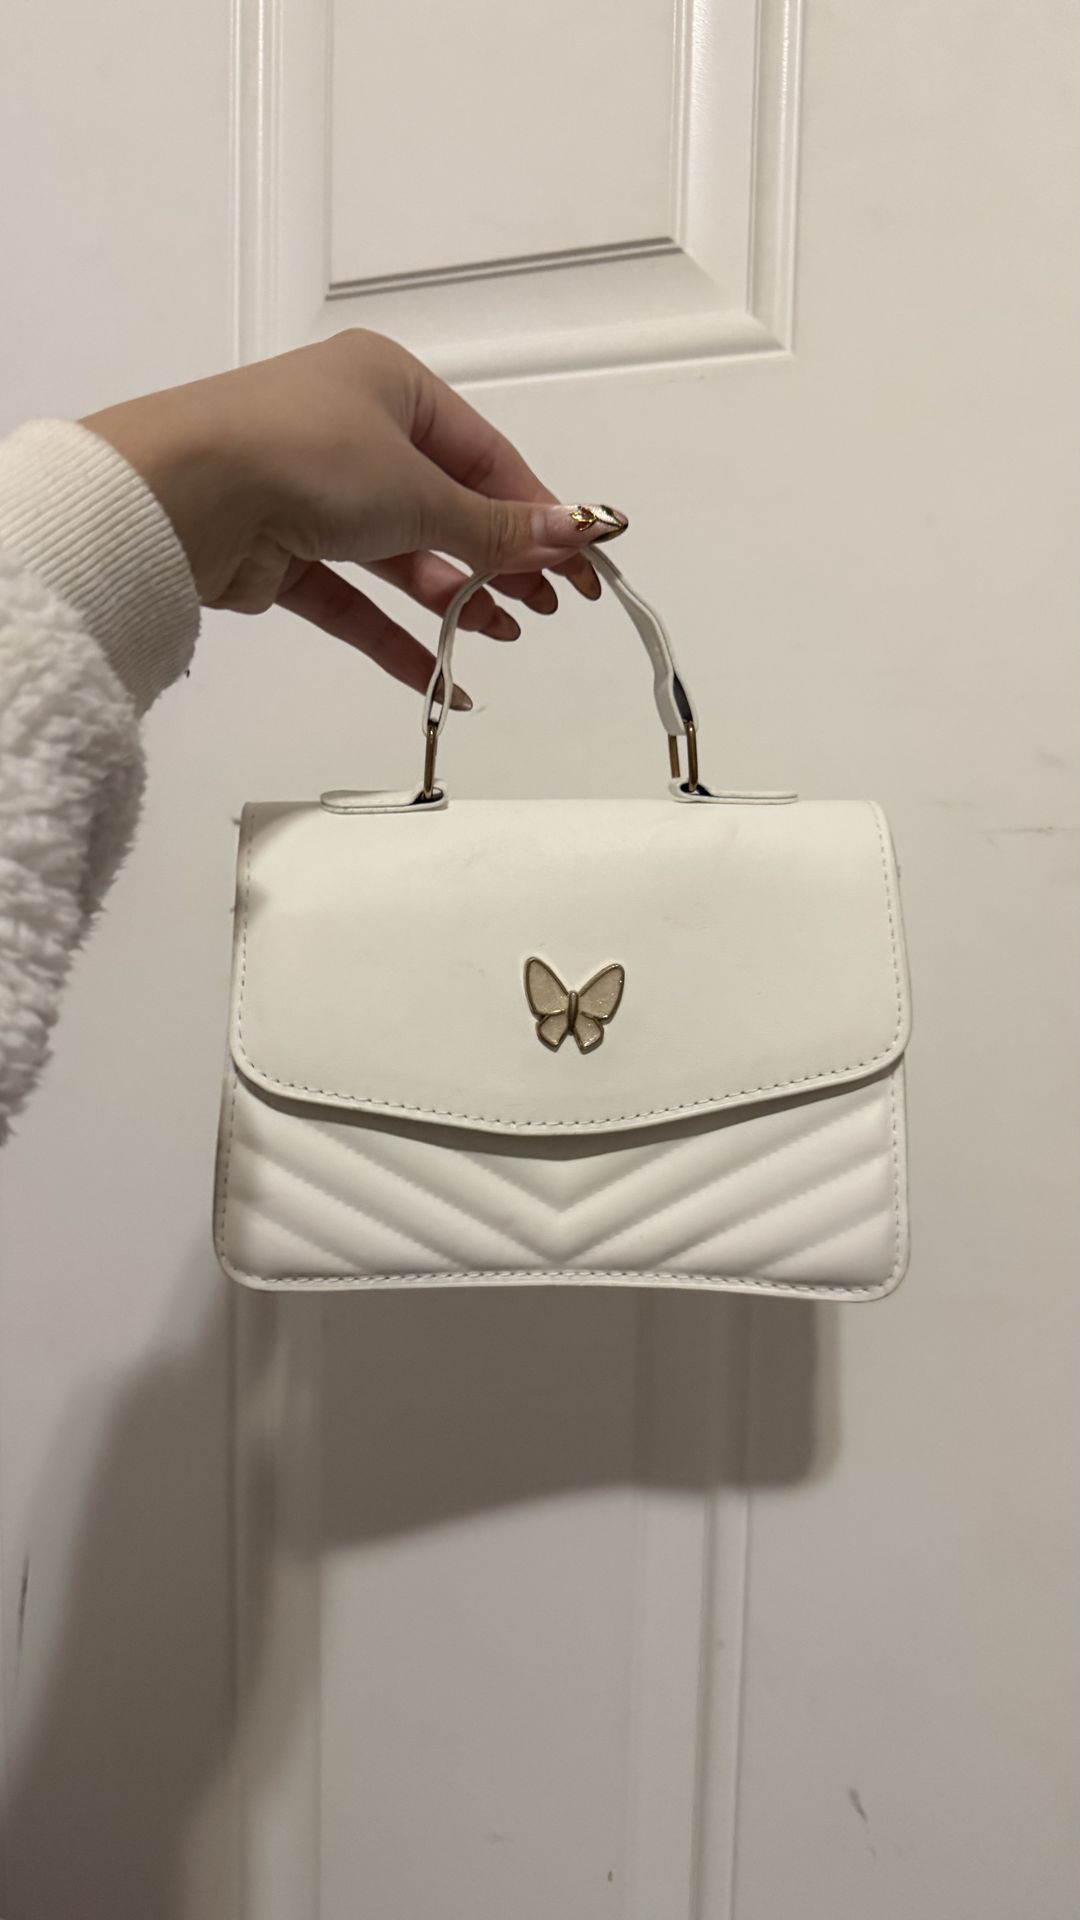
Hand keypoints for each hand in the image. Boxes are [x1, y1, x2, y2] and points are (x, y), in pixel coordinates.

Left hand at [83, 330, 627, 707]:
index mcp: (389, 384)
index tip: (579, 565)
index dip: (535, 513)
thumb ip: (498, 529)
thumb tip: (575, 535)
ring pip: (400, 555)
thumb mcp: (421, 492)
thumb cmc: (304, 455)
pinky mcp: (282, 553)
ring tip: (500, 635)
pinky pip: (354, 599)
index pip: (483, 455)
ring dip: (453, 599)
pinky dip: (396, 637)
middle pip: (444, 506)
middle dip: (496, 561)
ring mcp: (312, 493)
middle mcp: (351, 430)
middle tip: (545, 608)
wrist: (182, 495)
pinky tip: (443, 677)